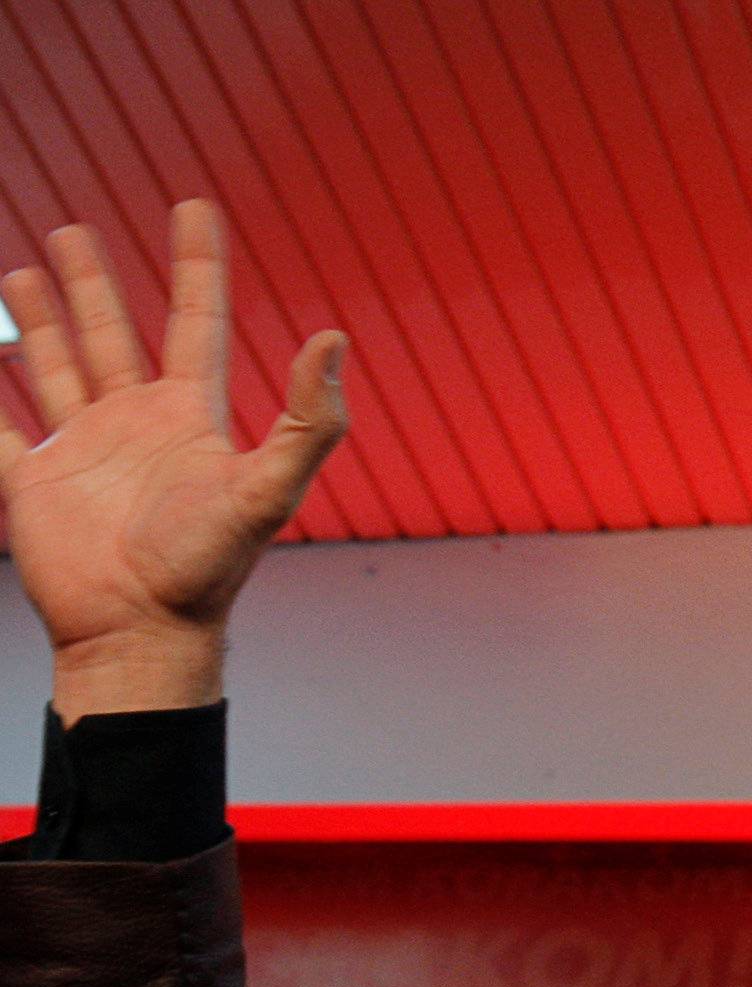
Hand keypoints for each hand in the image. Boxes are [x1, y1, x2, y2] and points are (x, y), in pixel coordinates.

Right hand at [0, 200, 348, 716]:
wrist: (141, 632)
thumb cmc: (207, 570)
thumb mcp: (267, 490)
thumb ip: (308, 423)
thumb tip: (337, 339)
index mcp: (189, 419)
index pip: (196, 322)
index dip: (196, 264)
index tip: (194, 207)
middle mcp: (136, 426)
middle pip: (114, 334)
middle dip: (94, 283)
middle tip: (72, 230)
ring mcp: (83, 451)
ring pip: (56, 366)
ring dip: (41, 319)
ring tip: (23, 271)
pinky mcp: (34, 481)